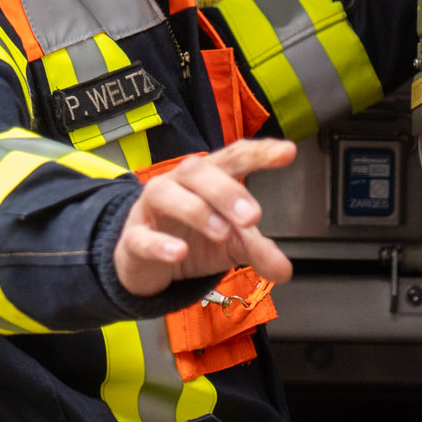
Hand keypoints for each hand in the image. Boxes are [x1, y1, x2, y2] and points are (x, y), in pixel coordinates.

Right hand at [112, 139, 297, 298]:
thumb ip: (259, 251)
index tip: (287, 152)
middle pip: (199, 170)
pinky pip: (142, 236)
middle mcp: (179, 184)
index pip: (234, 156)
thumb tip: (284, 270)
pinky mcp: (134, 238)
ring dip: (196, 210)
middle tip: (253, 216)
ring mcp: (153, 208)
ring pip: (166, 193)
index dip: (259, 152)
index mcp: (209, 178)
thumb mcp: (232, 246)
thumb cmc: (192, 239)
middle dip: (227, 190)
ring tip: (221, 232)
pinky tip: (179, 252)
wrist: (147, 263)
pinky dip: (160, 244)